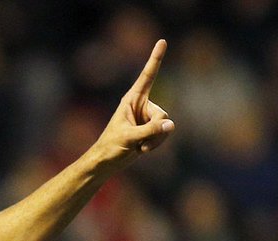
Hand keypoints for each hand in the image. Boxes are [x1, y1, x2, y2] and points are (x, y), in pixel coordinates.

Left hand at [93, 39, 175, 167]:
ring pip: (166, 126)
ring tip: (138, 146)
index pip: (147, 76)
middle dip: (155, 130)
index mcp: (132, 99)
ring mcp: (147, 118)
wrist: (106, 162)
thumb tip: (171, 125)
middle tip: (139, 141)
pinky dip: (155, 144)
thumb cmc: (111, 147)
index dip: (155, 59)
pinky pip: (163, 134)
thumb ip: (151, 130)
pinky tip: (141, 150)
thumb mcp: (130, 137)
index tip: (162, 41)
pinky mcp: (150, 130)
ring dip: (155, 140)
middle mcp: (141, 105)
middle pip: (162, 114)